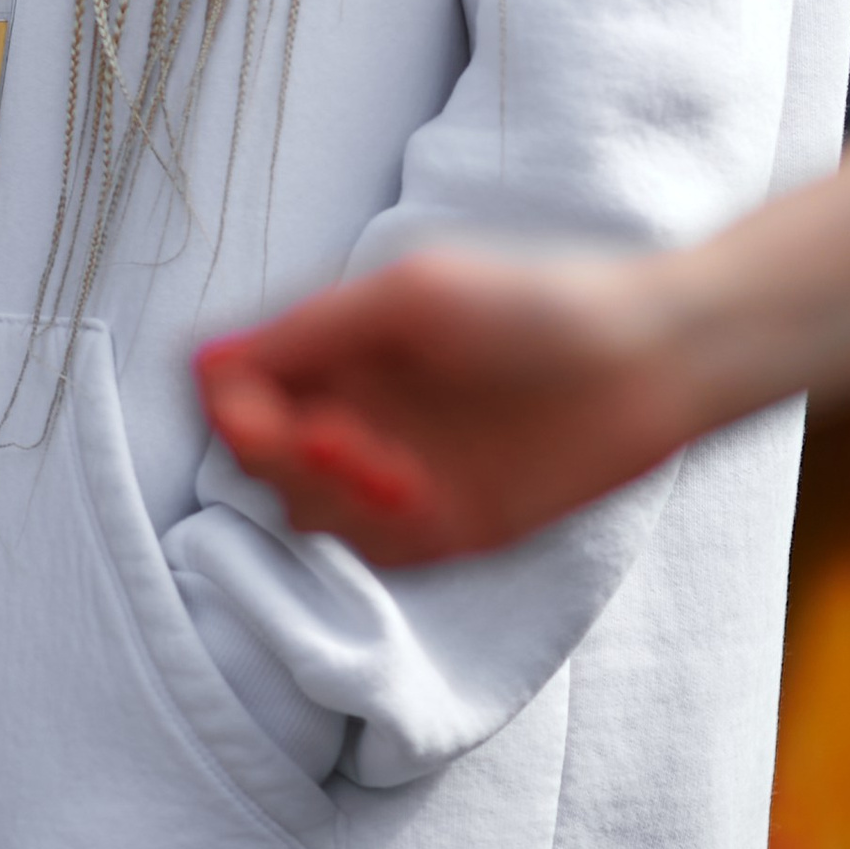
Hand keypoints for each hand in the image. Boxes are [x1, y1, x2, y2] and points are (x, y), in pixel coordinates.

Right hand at [196, 248, 693, 567]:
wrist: (647, 360)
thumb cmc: (534, 304)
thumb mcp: (411, 296)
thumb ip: (311, 330)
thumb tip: (203, 364)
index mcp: (340, 345)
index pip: (234, 387)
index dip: (228, 407)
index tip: (254, 412)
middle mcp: (357, 408)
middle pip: (256, 458)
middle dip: (276, 456)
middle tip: (332, 439)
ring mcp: (397, 473)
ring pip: (306, 511)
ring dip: (329, 494)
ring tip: (391, 466)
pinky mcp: (445, 528)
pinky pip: (371, 552)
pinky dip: (376, 530)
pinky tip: (420, 497)